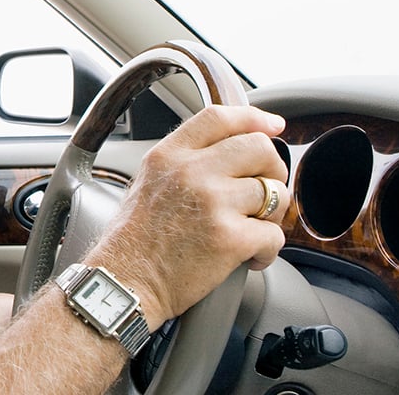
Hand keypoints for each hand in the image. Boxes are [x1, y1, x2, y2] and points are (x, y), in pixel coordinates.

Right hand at [85, 105, 289, 327]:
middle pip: (258, 148)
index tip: (273, 126)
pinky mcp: (230, 237)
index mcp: (169, 155)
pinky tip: (249, 257)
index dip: (253, 118)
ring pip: (274, 193)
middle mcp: (192, 172)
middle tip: (265, 190)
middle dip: (273, 170)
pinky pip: (274, 235)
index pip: (219, 118)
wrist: (124, 281)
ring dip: (271, 215)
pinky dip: (267, 250)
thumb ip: (184, 162)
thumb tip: (228, 153)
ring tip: (251, 230)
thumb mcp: (149, 181)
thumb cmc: (134, 240)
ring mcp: (213, 203)